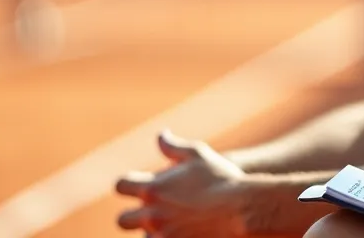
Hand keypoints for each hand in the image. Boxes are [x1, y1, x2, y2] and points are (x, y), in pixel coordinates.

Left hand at [114, 129, 269, 235]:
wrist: (242, 211)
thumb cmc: (222, 180)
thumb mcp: (198, 155)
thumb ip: (174, 147)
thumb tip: (161, 135)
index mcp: (153, 189)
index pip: (121, 185)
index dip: (126, 185)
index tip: (137, 186)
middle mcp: (151, 215)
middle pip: (123, 220)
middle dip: (132, 217)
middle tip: (152, 213)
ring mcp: (162, 237)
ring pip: (145, 237)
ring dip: (155, 231)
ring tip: (179, 224)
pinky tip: (187, 233)